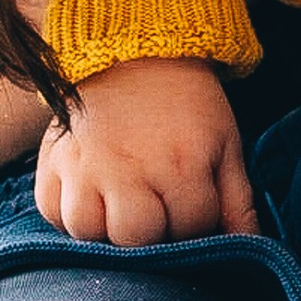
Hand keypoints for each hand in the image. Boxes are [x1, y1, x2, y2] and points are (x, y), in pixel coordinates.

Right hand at [35, 58, 256, 248]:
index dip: (197, 225)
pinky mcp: (50, 162)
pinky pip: (53, 214)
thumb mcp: (225, 144)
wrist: (134, 50)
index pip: (190, 230)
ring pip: (88, 233)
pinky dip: (70, 214)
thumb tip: (250, 250)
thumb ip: (237, 203)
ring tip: (122, 204)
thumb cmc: (187, 104)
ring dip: (107, 228)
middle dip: (151, 233)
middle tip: (156, 209)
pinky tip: (92, 196)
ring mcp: (82, 167)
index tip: (193, 206)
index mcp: (180, 165)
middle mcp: (127, 170)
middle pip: (135, 239)